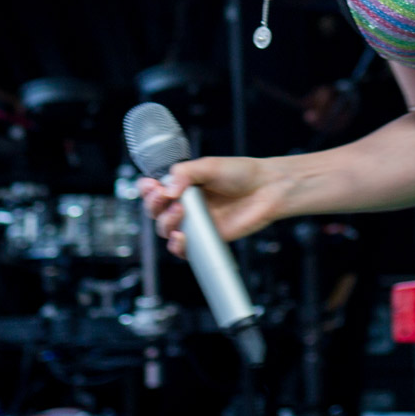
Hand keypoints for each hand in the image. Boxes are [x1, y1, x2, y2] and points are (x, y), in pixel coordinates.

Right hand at [136, 156, 284, 257]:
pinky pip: (184, 250)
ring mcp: (195, 222)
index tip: (151, 186)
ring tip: (181, 211)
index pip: (155, 189)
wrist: (266, 190)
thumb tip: (167, 190)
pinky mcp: (205, 239)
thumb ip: (185, 174)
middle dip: (153, 205)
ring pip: (166, 230)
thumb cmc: (240, 174)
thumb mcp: (209, 165)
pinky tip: (181, 236)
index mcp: (183, 184)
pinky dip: (177, 246)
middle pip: (156, 212)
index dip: (148, 190)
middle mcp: (186, 204)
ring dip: (166, 223)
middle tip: (164, 197)